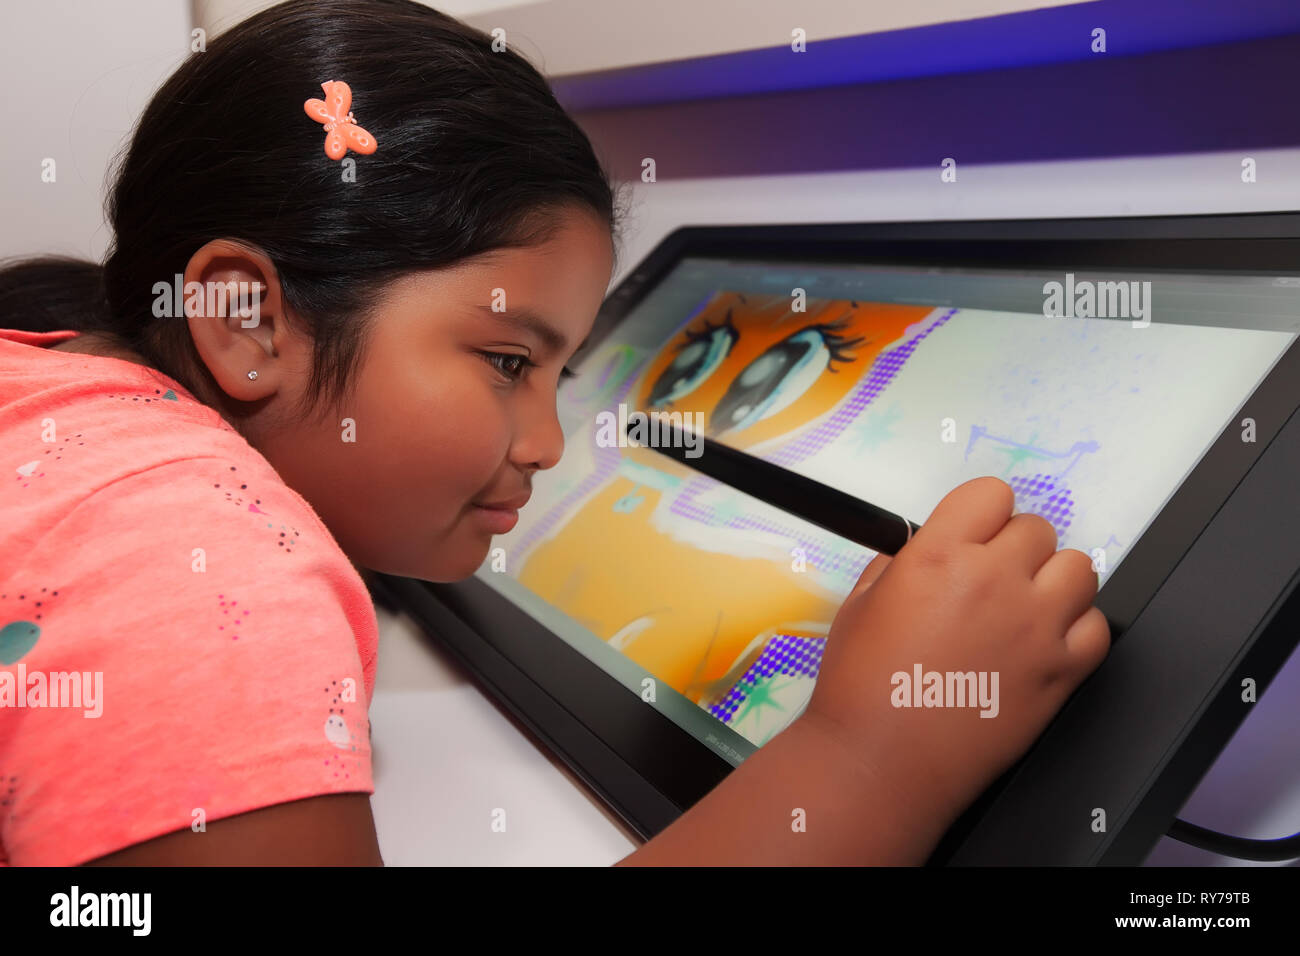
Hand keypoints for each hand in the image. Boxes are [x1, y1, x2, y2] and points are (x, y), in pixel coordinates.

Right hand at [798, 476, 1111, 827]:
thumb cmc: (861, 690)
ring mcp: (1034, 626)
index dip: (981, 514)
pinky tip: (1044, 641)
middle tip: (990, 579)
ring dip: (1052, 579)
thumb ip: (900, 565)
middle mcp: (993, 581)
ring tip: (1024, 606)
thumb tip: (923, 552)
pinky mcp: (1060, 672)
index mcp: (938, 556)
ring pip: (1078, 568)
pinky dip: (1078, 628)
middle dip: (1013, 548)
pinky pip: (1097, 625)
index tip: (973, 534)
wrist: (881, 762)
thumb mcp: (859, 606)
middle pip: (1037, 529)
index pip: (991, 494)